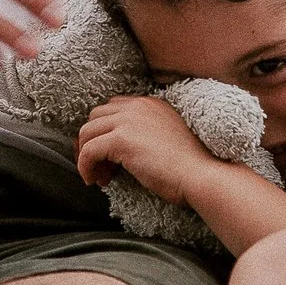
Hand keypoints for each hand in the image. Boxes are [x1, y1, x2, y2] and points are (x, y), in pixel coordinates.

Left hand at [77, 95, 219, 202]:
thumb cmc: (189, 166)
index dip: (106, 132)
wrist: (200, 174)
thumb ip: (145, 134)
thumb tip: (120, 150)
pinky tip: (95, 181)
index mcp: (150, 104)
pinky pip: (88, 151)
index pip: (114, 108)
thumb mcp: (167, 138)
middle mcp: (137, 106)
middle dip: (93, 141)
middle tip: (103, 168)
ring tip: (99, 177)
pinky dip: (85, 167)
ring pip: (87, 132)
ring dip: (87, 155)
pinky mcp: (121, 139)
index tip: (109, 156)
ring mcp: (128, 120)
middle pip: (95, 117)